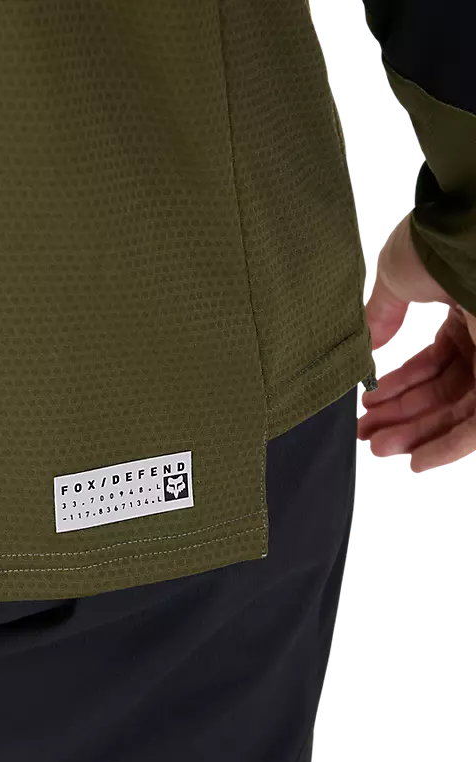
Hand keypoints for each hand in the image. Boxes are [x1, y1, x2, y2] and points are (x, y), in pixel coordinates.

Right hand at [357, 212, 475, 471]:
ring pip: (458, 412)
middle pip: (440, 393)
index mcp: (462, 315)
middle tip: (366, 438)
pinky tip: (418, 461)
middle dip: (401, 417)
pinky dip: (449, 446)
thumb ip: (380, 317)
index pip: (428, 365)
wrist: (466, 229)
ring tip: (379, 450)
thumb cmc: (437, 244)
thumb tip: (365, 347)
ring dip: (417, 434)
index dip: (395, 388)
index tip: (366, 405)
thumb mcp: (396, 280)